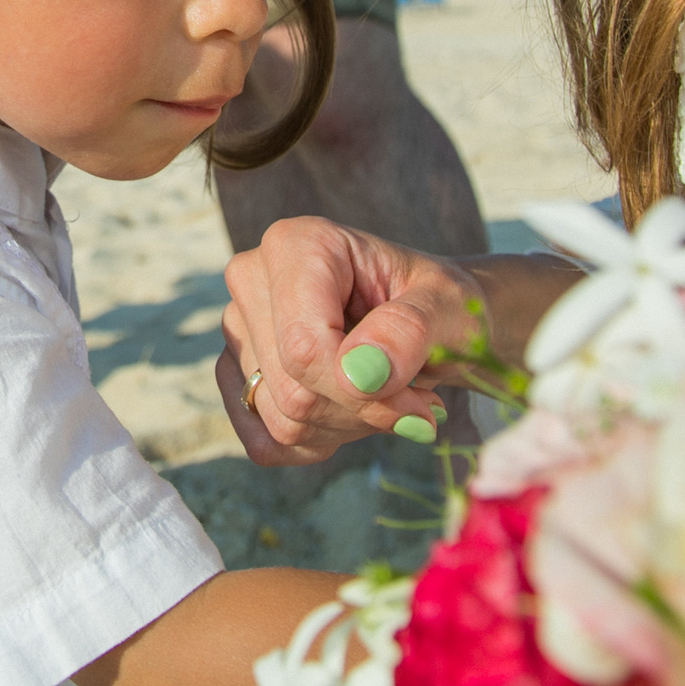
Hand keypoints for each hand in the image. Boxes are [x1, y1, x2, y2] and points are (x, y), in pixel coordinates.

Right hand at [218, 217, 582, 464]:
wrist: (431, 320)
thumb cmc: (438, 304)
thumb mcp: (449, 307)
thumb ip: (410, 330)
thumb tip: (361, 371)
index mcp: (296, 244)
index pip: (304, 347)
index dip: (362, 393)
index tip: (421, 405)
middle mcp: (252, 278)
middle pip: (293, 390)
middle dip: (363, 412)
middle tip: (413, 397)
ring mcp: (237, 328)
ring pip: (282, 420)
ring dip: (347, 427)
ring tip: (382, 390)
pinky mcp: (235, 374)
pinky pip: (266, 441)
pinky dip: (318, 441)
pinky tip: (348, 409)